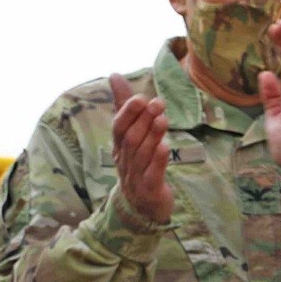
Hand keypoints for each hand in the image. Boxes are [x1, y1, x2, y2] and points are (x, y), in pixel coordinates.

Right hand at [106, 73, 172, 223]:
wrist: (142, 206)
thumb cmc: (137, 163)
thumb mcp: (130, 134)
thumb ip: (124, 106)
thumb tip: (114, 75)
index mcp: (119, 146)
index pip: (118, 127)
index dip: (128, 113)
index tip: (141, 97)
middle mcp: (124, 160)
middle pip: (130, 138)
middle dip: (143, 120)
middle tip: (158, 102)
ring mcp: (136, 176)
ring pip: (141, 154)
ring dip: (152, 135)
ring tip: (163, 119)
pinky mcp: (150, 190)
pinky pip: (152, 174)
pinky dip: (158, 160)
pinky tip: (166, 147)